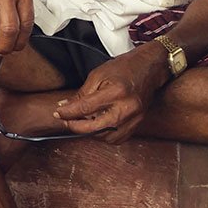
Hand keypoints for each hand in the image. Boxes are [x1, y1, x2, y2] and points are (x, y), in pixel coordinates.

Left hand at [50, 44, 170, 143]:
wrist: (150, 69)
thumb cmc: (124, 68)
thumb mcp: (98, 75)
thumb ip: (81, 94)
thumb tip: (65, 107)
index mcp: (116, 92)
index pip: (85, 108)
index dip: (68, 112)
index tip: (57, 112)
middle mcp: (126, 108)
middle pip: (94, 127)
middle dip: (75, 126)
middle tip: (66, 120)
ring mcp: (134, 119)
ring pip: (104, 136)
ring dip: (89, 131)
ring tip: (82, 120)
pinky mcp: (137, 125)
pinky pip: (116, 139)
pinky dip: (103, 135)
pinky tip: (97, 125)